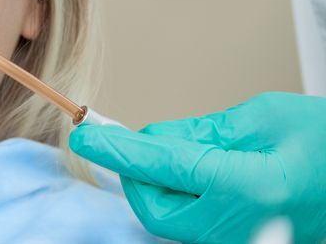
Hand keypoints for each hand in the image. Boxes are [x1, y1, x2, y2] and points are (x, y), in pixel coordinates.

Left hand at [69, 92, 325, 242]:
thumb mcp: (264, 118)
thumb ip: (201, 132)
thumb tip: (153, 139)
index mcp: (246, 186)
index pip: (158, 166)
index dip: (115, 148)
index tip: (85, 135)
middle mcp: (240, 226)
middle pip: (154, 207)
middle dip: (137, 173)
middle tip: (139, 141)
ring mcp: (244, 240)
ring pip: (172, 219)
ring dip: (160, 185)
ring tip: (186, 153)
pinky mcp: (246, 240)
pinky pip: (196, 225)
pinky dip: (184, 198)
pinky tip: (200, 172)